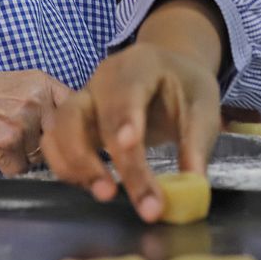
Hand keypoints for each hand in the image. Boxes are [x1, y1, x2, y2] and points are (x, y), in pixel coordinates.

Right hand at [0, 69, 69, 175]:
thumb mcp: (23, 83)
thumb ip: (52, 100)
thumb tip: (83, 128)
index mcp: (43, 82)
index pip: (76, 113)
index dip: (73, 130)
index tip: (70, 138)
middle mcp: (35, 99)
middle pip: (58, 140)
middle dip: (42, 144)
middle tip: (18, 133)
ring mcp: (21, 120)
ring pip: (38, 157)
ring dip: (22, 155)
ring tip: (1, 135)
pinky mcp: (5, 141)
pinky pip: (19, 168)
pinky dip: (6, 165)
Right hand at [42, 42, 221, 221]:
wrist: (169, 72)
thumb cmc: (186, 88)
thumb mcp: (205, 107)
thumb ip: (197, 143)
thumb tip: (193, 185)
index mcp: (138, 65)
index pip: (125, 91)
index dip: (123, 119)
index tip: (129, 146)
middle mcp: (101, 79)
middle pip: (85, 115)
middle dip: (98, 158)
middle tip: (118, 194)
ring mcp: (83, 99)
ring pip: (59, 129)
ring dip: (75, 165)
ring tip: (106, 194)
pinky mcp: (74, 122)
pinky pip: (55, 143)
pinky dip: (67, 168)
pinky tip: (94, 187)